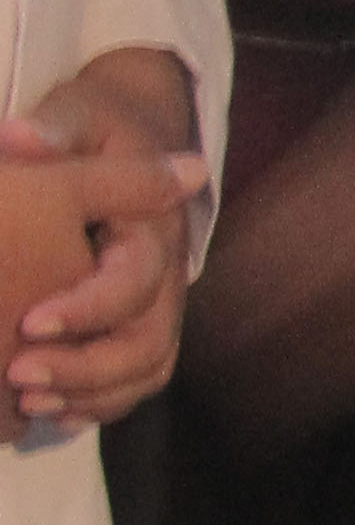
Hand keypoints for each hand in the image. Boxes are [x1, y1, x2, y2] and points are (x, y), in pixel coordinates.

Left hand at [1, 50, 207, 431]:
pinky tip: (50, 411)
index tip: (29, 321)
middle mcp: (165, 272)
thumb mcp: (78, 113)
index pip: (134, 280)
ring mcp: (158, 300)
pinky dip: (99, 401)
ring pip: (147, 368)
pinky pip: (138, 377)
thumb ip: (52, 129)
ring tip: (28, 401)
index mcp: (153, 226)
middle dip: (86, 367)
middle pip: (148, 341)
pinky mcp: (141, 318)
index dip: (88, 308)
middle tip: (20, 375)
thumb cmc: (102, 125)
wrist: (138, 131)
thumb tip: (19, 137)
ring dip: (91, 392)